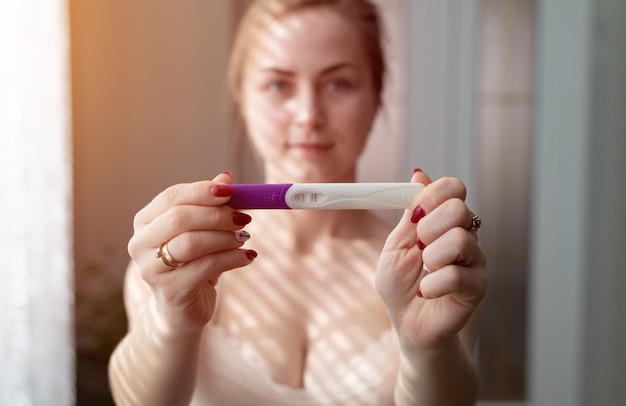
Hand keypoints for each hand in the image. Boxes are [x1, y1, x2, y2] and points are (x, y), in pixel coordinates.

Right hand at [127, 171, 256, 331]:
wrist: (180, 310)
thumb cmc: (192, 264)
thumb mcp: (201, 231)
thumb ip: (210, 204)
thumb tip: (226, 176)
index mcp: (145, 221)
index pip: (172, 197)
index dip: (203, 191)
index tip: (232, 191)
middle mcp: (140, 243)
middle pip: (180, 218)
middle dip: (217, 215)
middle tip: (243, 218)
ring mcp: (151, 269)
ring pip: (192, 243)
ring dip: (226, 237)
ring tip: (244, 238)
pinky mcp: (170, 291)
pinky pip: (206, 267)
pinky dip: (233, 258)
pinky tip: (248, 256)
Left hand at [375, 170, 485, 349]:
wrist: (406, 323)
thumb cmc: (400, 284)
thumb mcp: (396, 244)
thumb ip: (409, 212)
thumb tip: (419, 174)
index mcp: (443, 220)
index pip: (454, 188)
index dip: (433, 194)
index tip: (415, 212)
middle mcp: (464, 234)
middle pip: (459, 209)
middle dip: (428, 228)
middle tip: (419, 248)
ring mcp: (474, 260)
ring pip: (460, 240)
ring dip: (430, 258)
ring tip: (424, 273)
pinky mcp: (478, 286)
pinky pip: (457, 275)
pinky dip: (431, 285)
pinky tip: (426, 292)